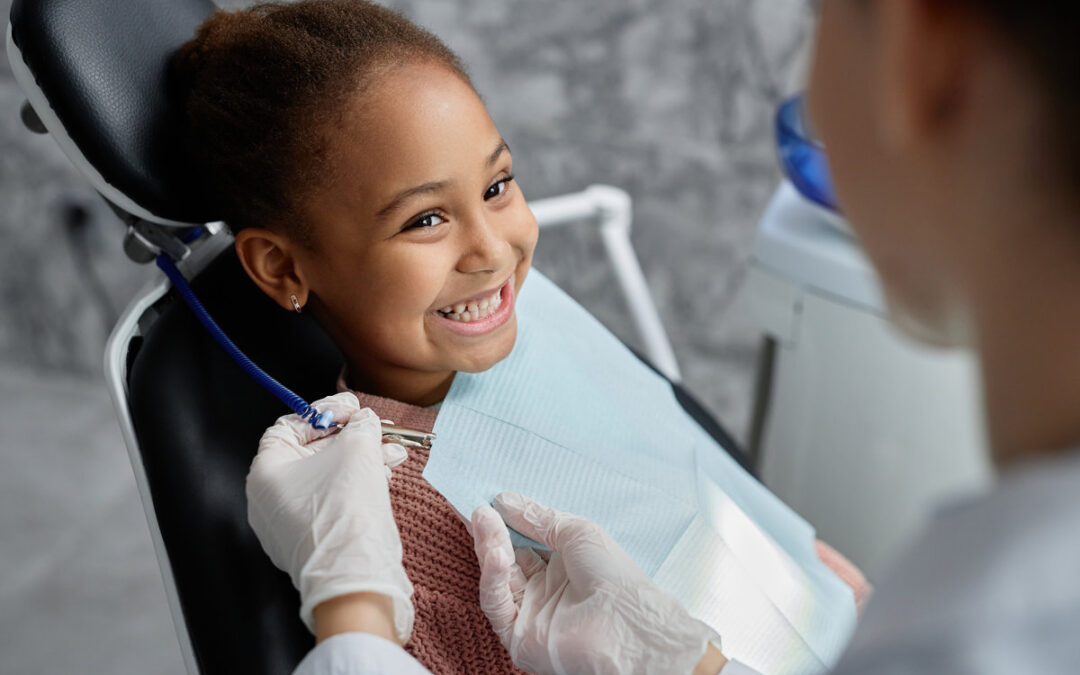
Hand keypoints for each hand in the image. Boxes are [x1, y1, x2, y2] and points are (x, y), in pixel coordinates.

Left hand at [246, 392, 413, 642]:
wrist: (355, 574)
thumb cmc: (345, 509)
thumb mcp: (357, 448)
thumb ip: (360, 425)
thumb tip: (364, 421)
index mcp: (265, 472)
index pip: (289, 426)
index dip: (323, 412)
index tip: (352, 409)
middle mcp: (269, 500)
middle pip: (312, 452)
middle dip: (350, 438)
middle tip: (375, 427)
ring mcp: (289, 525)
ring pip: (327, 478)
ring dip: (361, 460)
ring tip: (391, 452)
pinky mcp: (313, 542)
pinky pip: (333, 502)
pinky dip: (357, 486)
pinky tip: (386, 474)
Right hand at [471, 492, 723, 674]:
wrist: (625, 624)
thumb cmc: (612, 574)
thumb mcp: (575, 532)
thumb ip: (537, 518)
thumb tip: (503, 500)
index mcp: (562, 567)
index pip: (523, 543)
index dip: (505, 522)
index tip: (487, 500)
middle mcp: (544, 591)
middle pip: (506, 559)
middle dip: (491, 532)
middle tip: (478, 508)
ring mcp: (530, 614)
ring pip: (497, 579)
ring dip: (489, 547)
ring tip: (483, 519)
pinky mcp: (517, 637)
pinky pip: (496, 604)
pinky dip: (492, 576)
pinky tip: (496, 552)